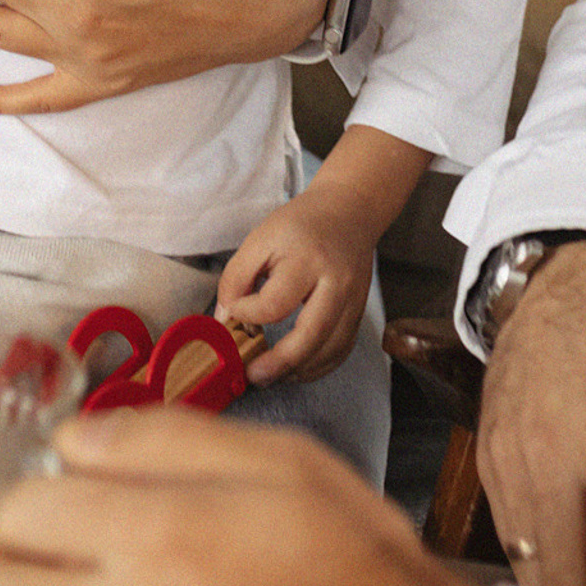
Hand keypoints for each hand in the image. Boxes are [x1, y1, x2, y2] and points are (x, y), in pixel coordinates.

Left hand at [0, 409, 489, 585]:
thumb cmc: (356, 561)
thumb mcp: (281, 460)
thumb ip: (164, 437)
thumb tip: (77, 437)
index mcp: (164, 535)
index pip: (21, 507)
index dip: (37, 484)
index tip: (70, 482)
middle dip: (3, 548)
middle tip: (51, 533)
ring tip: (80, 583)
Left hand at [215, 194, 373, 385]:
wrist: (350, 210)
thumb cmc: (301, 224)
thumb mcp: (261, 238)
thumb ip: (236, 277)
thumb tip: (225, 320)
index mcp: (307, 259)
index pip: (274, 303)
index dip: (248, 315)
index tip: (234, 312)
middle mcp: (336, 282)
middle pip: (311, 335)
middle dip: (279, 363)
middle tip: (253, 375)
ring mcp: (353, 300)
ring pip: (330, 349)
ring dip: (299, 370)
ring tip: (271, 375)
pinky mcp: (360, 311)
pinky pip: (342, 350)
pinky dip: (319, 366)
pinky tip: (297, 368)